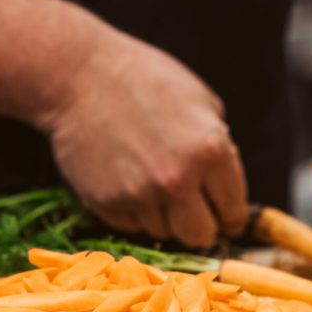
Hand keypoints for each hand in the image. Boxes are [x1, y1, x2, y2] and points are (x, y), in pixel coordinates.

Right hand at [45, 26, 248, 247]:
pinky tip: (124, 176)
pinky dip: (132, 208)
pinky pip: (130, 223)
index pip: (233, 209)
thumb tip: (224, 184)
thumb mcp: (199, 100)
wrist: (78, 75)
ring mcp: (139, 195)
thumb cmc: (143, 78)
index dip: (231, 216)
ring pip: (163, 231)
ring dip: (162, 214)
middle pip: (200, 236)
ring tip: (148, 177)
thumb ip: (219, 144)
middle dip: (200, 227)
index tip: (226, 219)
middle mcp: (177, 180)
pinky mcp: (106, 203)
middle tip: (192, 213)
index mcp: (209, 151)